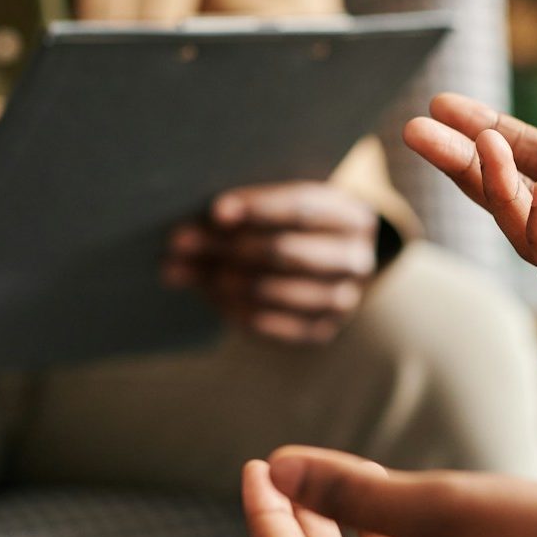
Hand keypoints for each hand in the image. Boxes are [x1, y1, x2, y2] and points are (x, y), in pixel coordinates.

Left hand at [163, 182, 377, 343]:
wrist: (329, 264)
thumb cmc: (295, 225)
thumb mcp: (285, 206)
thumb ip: (244, 211)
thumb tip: (185, 235)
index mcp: (352, 215)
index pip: (304, 207)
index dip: (259, 207)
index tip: (216, 211)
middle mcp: (356, 259)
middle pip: (286, 250)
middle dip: (227, 246)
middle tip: (180, 243)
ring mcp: (343, 300)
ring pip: (276, 290)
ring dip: (223, 280)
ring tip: (182, 271)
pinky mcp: (322, 330)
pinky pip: (273, 324)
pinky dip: (235, 309)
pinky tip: (207, 295)